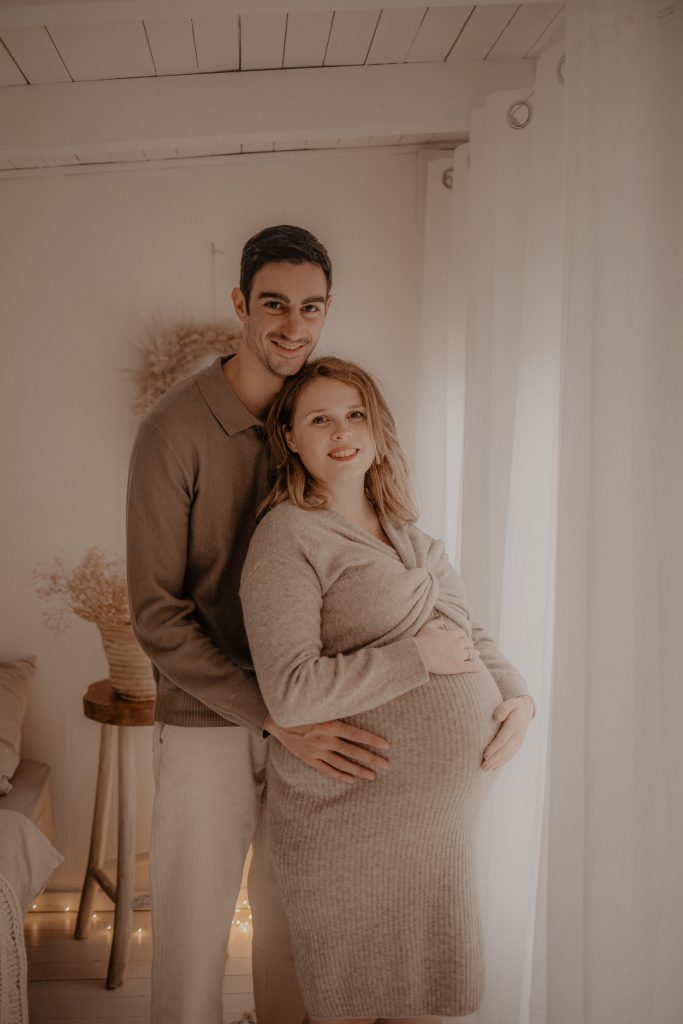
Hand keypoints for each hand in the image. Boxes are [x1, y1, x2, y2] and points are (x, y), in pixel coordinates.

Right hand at [265, 716, 389, 783]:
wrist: (277, 719)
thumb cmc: (302, 710)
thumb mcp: (321, 707)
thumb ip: (337, 711)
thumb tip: (357, 707)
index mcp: (330, 725)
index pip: (357, 734)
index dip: (373, 741)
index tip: (386, 746)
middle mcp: (325, 739)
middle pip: (353, 751)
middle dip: (371, 759)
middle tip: (386, 765)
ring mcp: (317, 751)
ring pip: (342, 764)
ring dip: (358, 771)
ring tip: (372, 776)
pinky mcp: (309, 759)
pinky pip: (327, 770)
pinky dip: (339, 776)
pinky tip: (351, 780)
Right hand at [415, 619, 483, 674]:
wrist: (420, 654)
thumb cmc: (422, 640)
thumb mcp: (428, 627)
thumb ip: (436, 622)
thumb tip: (442, 618)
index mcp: (451, 635)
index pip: (462, 633)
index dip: (463, 635)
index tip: (463, 637)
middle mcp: (457, 644)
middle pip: (468, 643)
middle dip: (470, 644)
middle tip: (470, 646)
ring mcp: (459, 655)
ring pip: (471, 653)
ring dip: (474, 653)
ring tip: (476, 654)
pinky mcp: (458, 666)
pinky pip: (470, 666)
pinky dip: (476, 667)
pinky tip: (479, 667)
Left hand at [481, 695, 533, 770]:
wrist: (526, 710)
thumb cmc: (513, 706)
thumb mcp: (509, 703)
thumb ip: (503, 709)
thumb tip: (496, 717)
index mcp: (513, 727)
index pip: (502, 740)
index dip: (494, 748)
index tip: (485, 755)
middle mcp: (517, 736)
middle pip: (504, 751)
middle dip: (493, 759)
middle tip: (482, 766)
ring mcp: (518, 742)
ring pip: (507, 755)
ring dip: (497, 763)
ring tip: (486, 769)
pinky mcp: (517, 745)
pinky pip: (510, 755)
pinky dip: (502, 762)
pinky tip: (494, 767)